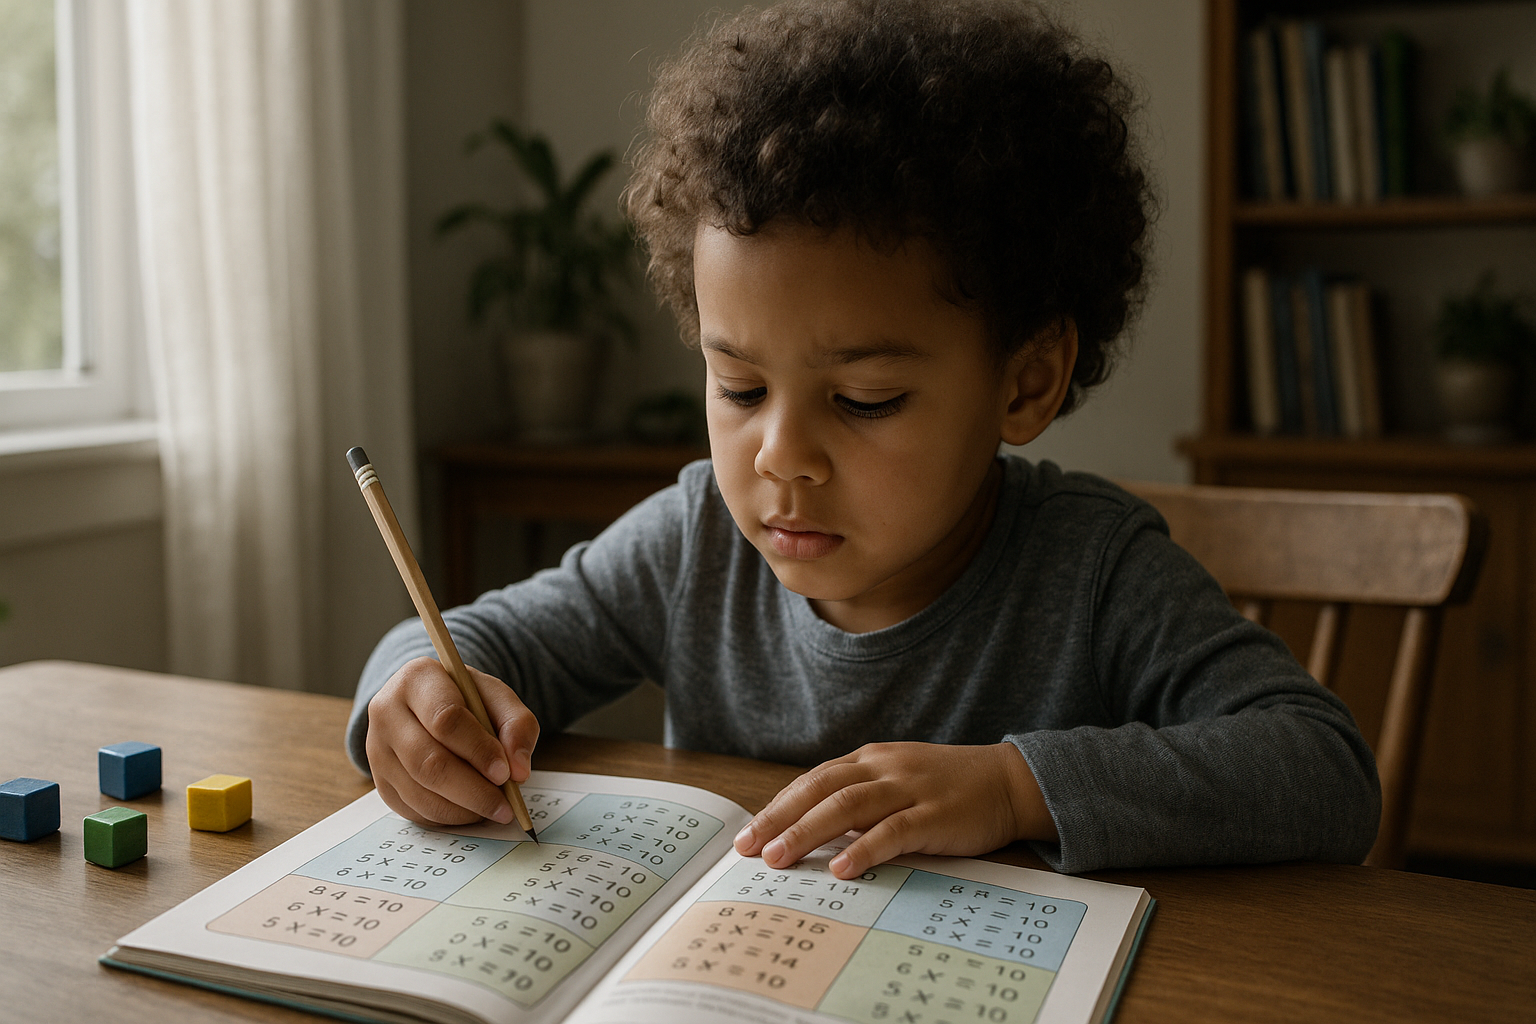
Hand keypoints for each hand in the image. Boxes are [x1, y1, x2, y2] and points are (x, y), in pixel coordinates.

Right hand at [365, 656, 539, 827]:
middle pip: (429, 761)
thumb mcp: (497, 697)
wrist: (428, 705)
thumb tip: (519, 770)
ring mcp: (376, 748)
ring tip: (492, 808)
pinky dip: (446, 816)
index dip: (478, 750)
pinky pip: (411, 809)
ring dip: (462, 808)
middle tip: (504, 806)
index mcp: (417, 679)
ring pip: (419, 791)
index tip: (505, 773)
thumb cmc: (465, 699)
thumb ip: (517, 725)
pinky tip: (470, 811)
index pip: (445, 718)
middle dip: (472, 790)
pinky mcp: (380, 780)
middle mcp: (387, 711)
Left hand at [732, 742, 1056, 879]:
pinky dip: (864, 849)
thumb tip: (810, 835)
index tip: (747, 835)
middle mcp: (883, 768)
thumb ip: (860, 801)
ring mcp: (909, 789)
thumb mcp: (897, 783)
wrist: (1009, 781)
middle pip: (820, 789)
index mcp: (870, 760)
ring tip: (779, 859)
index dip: (777, 807)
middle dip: (779, 819)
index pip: (812, 781)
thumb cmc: (947, 789)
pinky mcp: (934, 814)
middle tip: (748, 848)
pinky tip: (841, 868)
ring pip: (847, 806)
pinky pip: (893, 830)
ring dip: (807, 832)